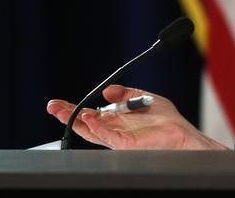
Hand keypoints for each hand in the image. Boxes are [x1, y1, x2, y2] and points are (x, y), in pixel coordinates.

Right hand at [46, 84, 227, 149]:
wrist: (182, 133)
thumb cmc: (165, 120)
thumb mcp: (143, 98)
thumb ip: (125, 93)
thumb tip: (106, 90)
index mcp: (116, 120)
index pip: (90, 115)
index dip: (74, 109)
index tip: (58, 102)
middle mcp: (114, 130)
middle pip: (85, 124)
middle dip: (67, 115)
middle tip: (52, 106)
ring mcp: (119, 138)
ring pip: (92, 131)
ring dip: (78, 121)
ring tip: (64, 111)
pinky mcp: (127, 143)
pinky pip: (108, 136)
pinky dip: (98, 127)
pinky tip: (90, 118)